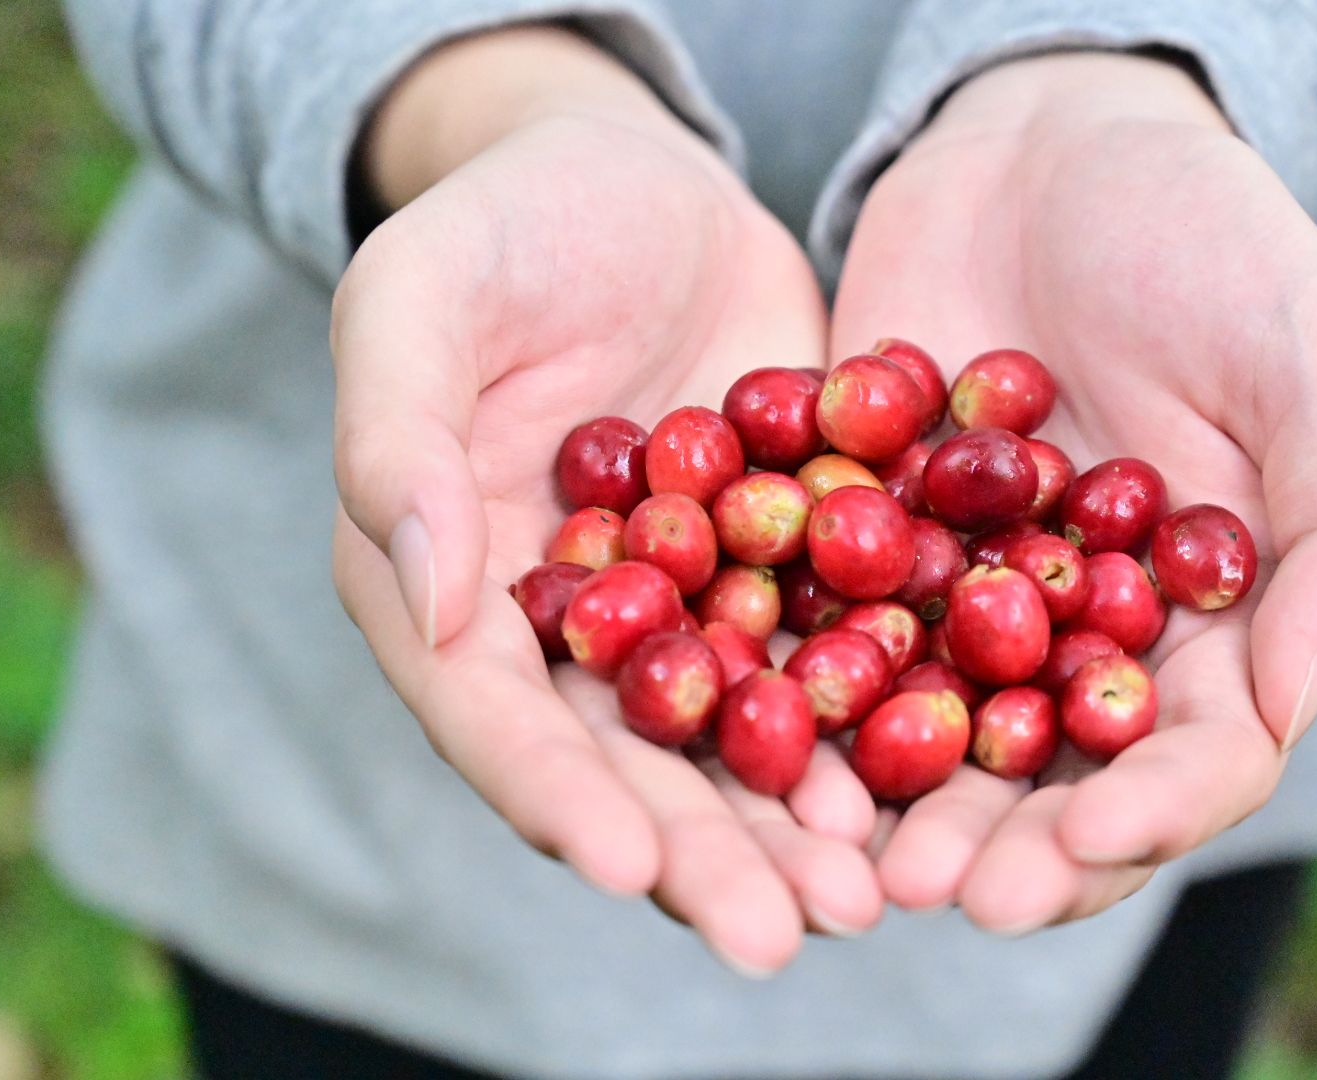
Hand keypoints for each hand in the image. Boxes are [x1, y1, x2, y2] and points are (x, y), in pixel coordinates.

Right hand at [329, 27, 881, 972]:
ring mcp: (674, 610)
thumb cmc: (502, 227)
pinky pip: (815, 659)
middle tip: (779, 935)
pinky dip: (864, 723)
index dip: (555, 792)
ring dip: (792, 826)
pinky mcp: (772, 571)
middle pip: (621, 760)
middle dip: (699, 854)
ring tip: (865, 896)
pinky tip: (922, 780)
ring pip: (729, 739)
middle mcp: (557, 630)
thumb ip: (394, 437)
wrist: (635, 186)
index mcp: (446, 587)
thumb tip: (425, 592)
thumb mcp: (419, 300)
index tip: (628, 867)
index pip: (492, 712)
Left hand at [830, 53, 1316, 930]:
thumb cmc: (1208, 238)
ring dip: (894, 801)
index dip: (1146, 815)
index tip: (1082, 849)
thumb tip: (1295, 697)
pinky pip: (831, 632)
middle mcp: (1083, 633)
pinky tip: (757, 729)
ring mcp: (967, 598)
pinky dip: (800, 685)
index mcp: (1208, 618)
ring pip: (935, 730)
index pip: (1195, 753)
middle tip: (940, 891)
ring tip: (846, 853)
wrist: (1044, 147)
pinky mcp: (863, 548)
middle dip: (1005, 843)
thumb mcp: (1308, 357)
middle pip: (1054, 775)